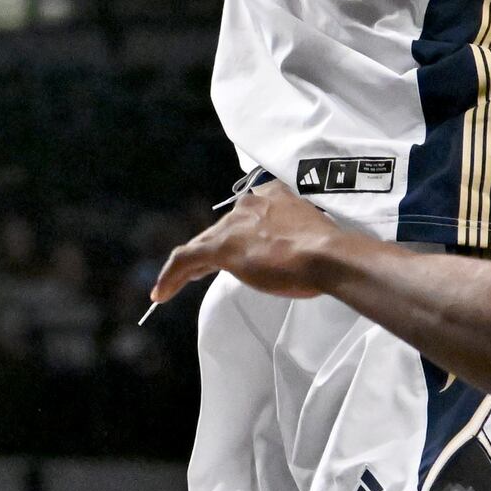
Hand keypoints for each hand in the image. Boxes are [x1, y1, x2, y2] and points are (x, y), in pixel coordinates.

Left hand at [149, 182, 356, 308]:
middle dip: (214, 251)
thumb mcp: (313, 236)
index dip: (238, 235)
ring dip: (189, 266)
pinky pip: (186, 259)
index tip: (239, 251)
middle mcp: (251, 204)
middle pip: (223, 229)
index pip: (247, 216)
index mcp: (275, 196)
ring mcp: (235, 225)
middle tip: (203, 272)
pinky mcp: (221, 247)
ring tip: (173, 285)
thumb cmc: (330, 252)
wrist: (327, 255)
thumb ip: (298, 238)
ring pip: (202, 244)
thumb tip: (298, 255)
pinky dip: (171, 276)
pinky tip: (161, 294)